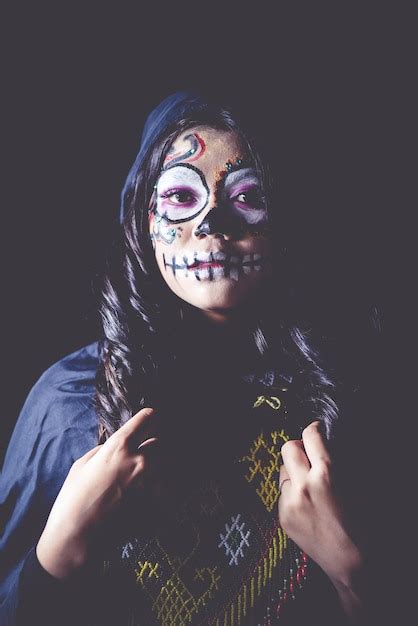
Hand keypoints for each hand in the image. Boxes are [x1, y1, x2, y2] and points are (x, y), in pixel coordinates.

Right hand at [37, 407, 159, 578]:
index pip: (149, 418)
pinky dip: (153, 493)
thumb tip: (119, 444)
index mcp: (120, 446)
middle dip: (150, 448)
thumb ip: (106, 449)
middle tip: (135, 462)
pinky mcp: (158, 505)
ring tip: (131, 487)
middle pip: (159, 442)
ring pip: (161, 467)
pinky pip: (162, 490)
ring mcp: (152, 484)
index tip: (149, 422)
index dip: (149, 419)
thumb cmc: (74, 499)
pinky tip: (135, 504)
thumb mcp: (83, 464)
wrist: (77, 540)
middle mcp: (141, 461)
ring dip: (152, 472)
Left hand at [278, 421, 363, 619]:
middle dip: (298, 447)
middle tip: (308, 454)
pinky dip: (292, 493)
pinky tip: (307, 505)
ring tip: (309, 485)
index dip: (314, 429)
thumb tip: (323, 444)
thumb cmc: (361, 525)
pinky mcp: (282, 516)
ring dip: (293, 471)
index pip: (310, 436)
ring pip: (282, 471)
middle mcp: (303, 486)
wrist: (350, 563)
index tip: (316, 430)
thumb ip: (335, 463)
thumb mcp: (354, 485)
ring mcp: (289, 502)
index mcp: (326, 475)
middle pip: (287, 448)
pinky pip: (282, 493)